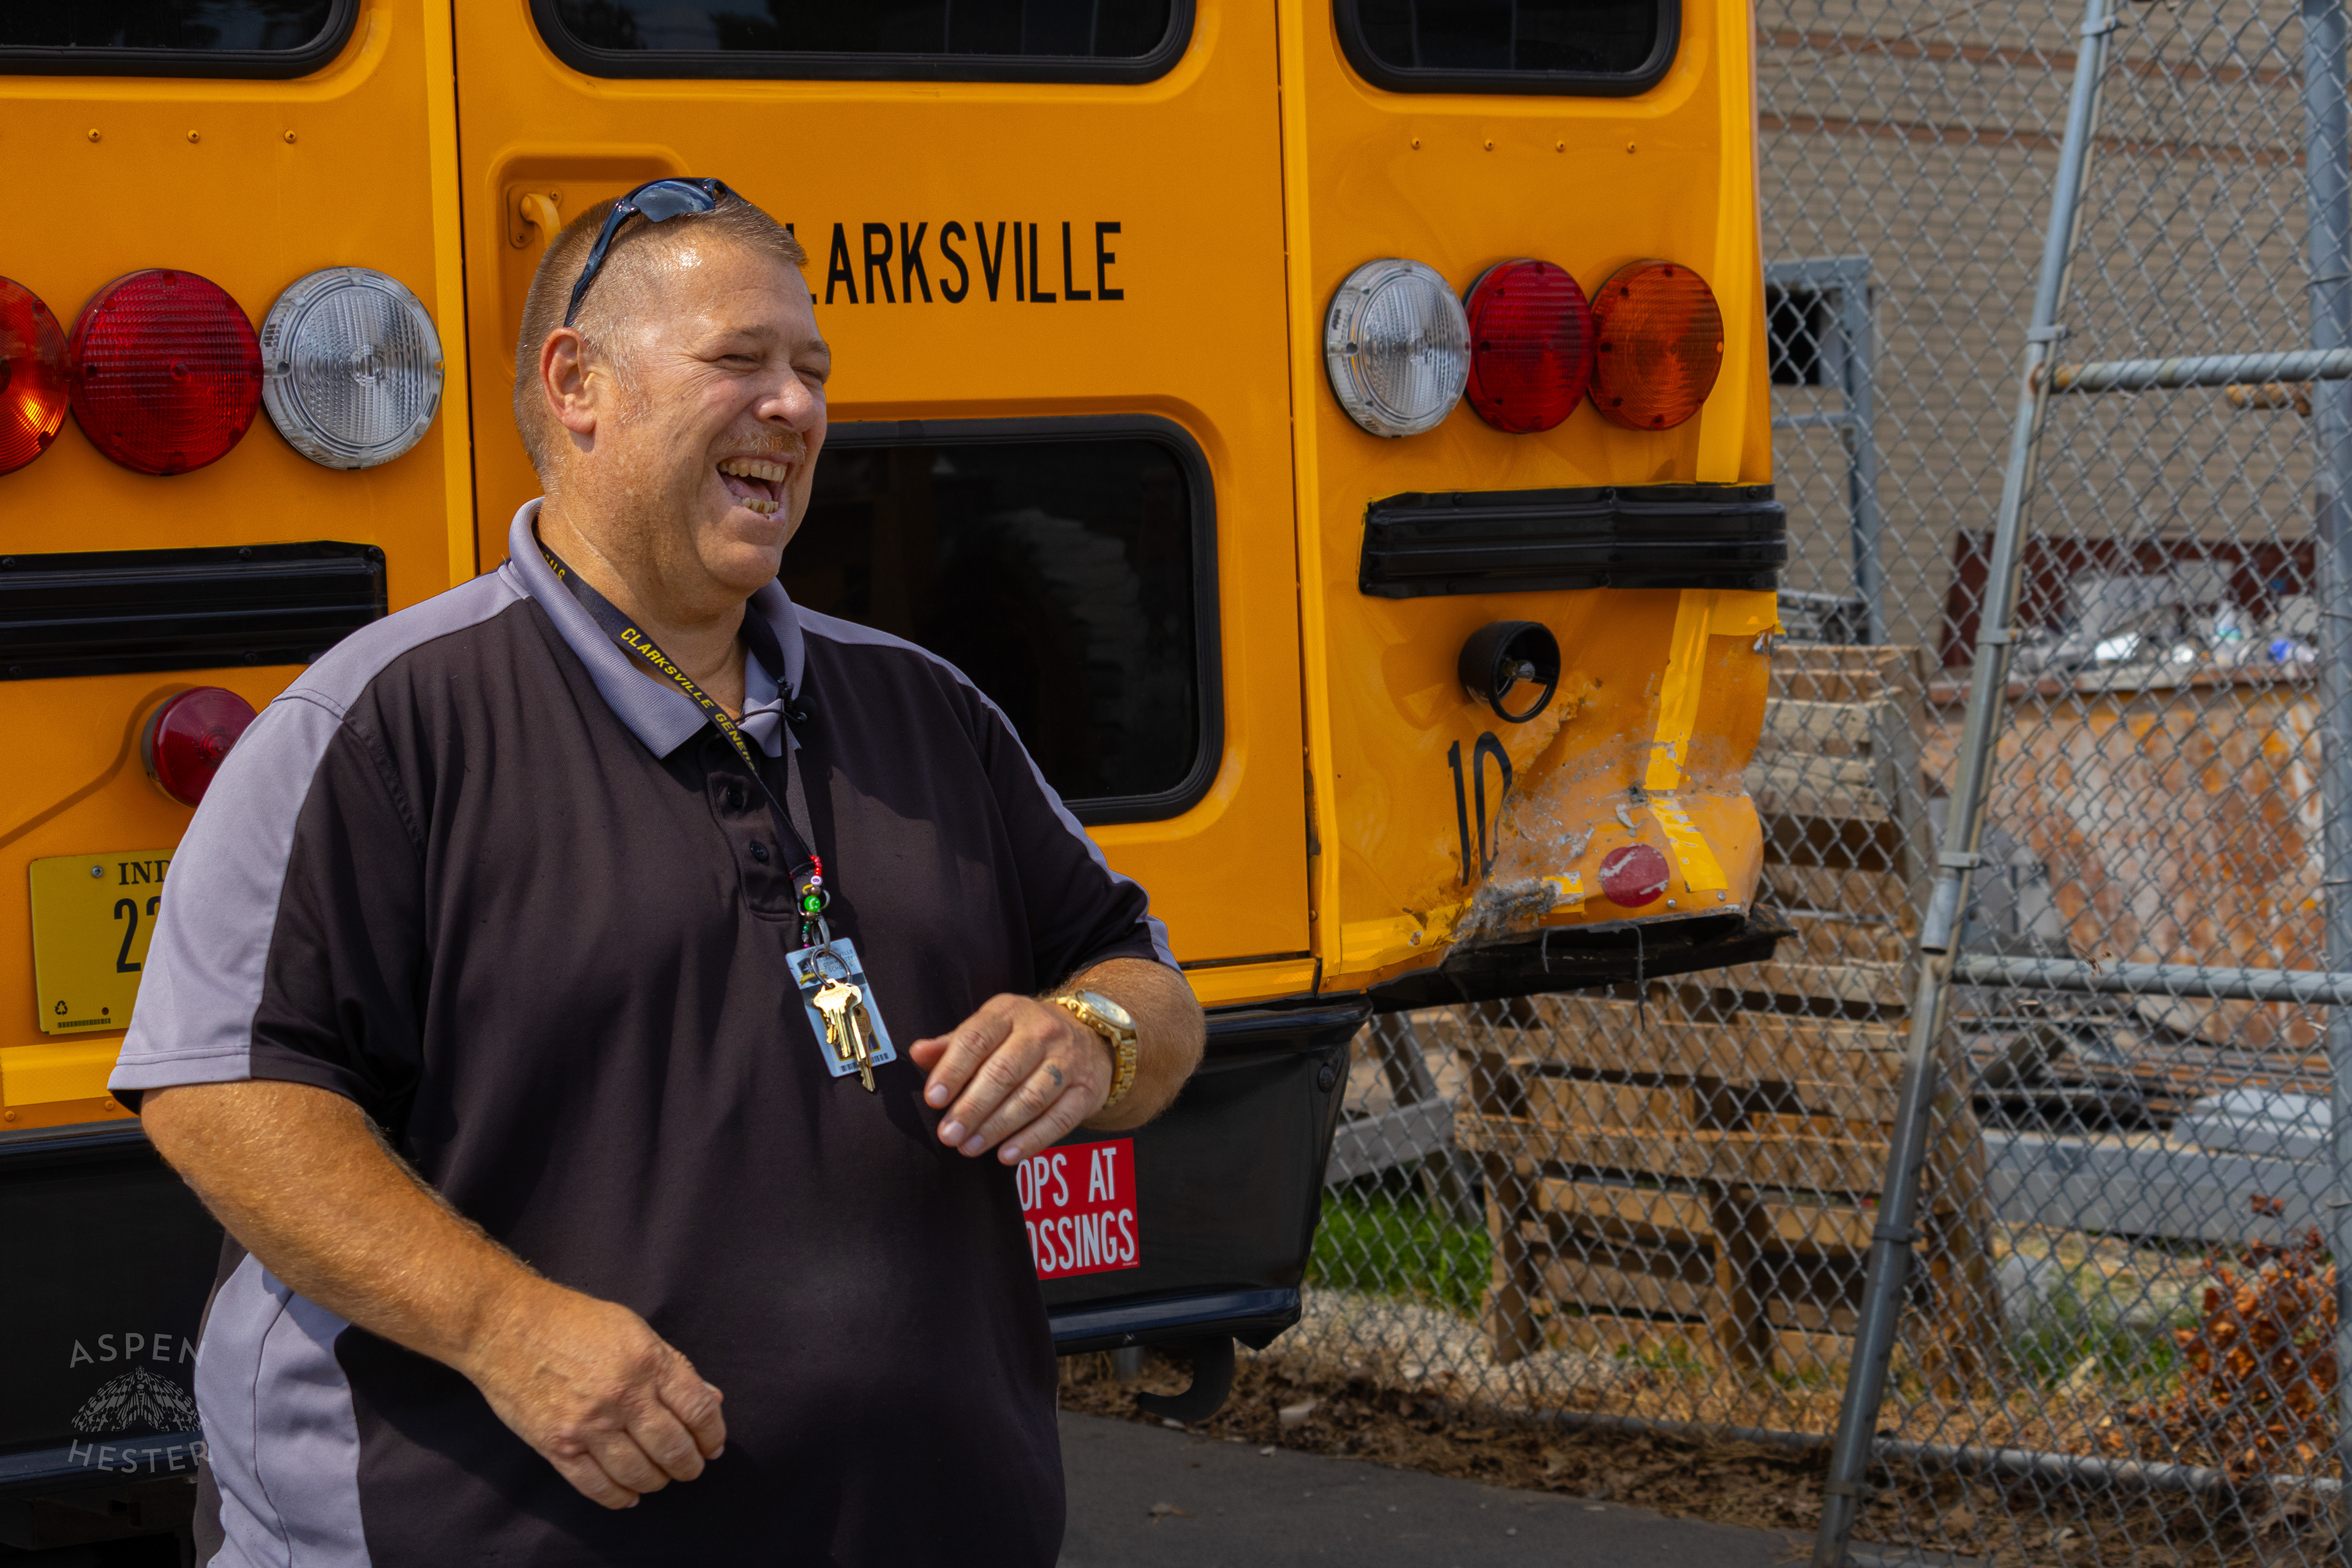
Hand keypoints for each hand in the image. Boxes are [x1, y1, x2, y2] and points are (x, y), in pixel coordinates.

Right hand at [460, 1280, 725, 1508]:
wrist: (506, 1326)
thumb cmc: (573, 1321)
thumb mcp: (633, 1329)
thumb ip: (673, 1366)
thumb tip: (711, 1399)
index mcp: (648, 1362)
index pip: (697, 1409)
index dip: (712, 1434)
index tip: (712, 1445)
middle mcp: (623, 1396)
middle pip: (672, 1448)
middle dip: (689, 1465)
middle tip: (690, 1468)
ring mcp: (588, 1425)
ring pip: (639, 1473)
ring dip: (658, 1481)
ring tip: (660, 1478)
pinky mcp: (557, 1446)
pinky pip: (597, 1486)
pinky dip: (619, 1497)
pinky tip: (630, 1495)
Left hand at [908, 994, 1110, 1163]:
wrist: (1090, 1035)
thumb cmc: (1025, 1036)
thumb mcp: (991, 1029)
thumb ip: (953, 1044)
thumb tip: (918, 1053)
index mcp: (1009, 1013)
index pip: (976, 1039)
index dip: (953, 1070)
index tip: (934, 1098)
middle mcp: (1042, 1032)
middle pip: (1004, 1072)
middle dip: (972, 1107)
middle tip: (948, 1134)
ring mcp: (1068, 1061)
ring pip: (1031, 1098)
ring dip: (997, 1127)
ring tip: (969, 1147)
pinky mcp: (1086, 1090)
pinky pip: (1059, 1119)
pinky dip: (1032, 1140)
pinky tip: (1007, 1155)